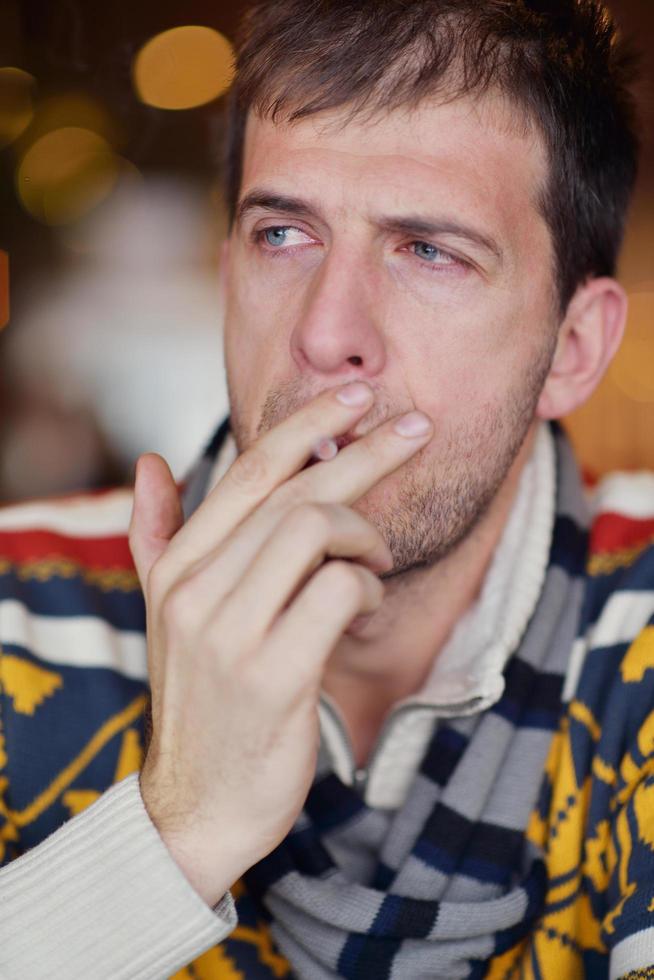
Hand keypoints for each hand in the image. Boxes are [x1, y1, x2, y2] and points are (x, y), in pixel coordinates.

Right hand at [128, 382, 432, 905]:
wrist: (196, 805)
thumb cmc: (203, 696)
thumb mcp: (166, 613)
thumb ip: (158, 535)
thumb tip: (153, 460)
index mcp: (178, 564)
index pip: (250, 470)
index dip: (309, 423)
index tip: (359, 395)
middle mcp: (196, 588)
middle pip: (294, 490)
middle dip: (366, 452)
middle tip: (417, 428)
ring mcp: (230, 632)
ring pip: (316, 528)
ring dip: (366, 536)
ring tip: (375, 562)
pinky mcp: (273, 676)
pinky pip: (339, 591)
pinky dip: (368, 588)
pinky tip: (367, 605)